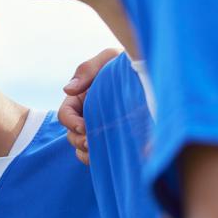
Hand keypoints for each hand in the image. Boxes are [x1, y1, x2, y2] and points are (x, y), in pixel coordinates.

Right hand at [59, 48, 120, 164]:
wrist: (152, 70)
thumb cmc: (127, 61)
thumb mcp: (107, 58)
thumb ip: (86, 70)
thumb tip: (67, 90)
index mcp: (80, 97)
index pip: (65, 115)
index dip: (71, 123)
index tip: (84, 127)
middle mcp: (86, 115)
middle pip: (71, 134)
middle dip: (79, 141)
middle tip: (92, 143)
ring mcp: (100, 127)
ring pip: (82, 147)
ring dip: (85, 152)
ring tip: (97, 152)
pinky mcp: (113, 137)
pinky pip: (99, 153)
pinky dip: (97, 158)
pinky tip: (107, 158)